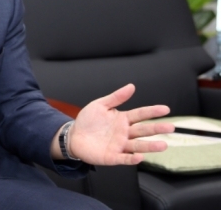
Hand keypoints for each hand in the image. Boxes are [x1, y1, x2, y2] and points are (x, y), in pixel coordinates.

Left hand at [56, 84, 174, 164]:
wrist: (74, 136)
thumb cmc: (88, 121)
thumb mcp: (100, 105)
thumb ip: (116, 97)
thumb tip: (131, 86)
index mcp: (123, 119)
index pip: (141, 114)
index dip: (152, 112)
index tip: (166, 109)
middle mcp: (124, 133)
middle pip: (143, 130)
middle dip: (157, 128)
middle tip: (171, 127)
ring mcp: (120, 145)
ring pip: (138, 146)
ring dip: (150, 146)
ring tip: (163, 145)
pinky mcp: (113, 157)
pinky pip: (124, 158)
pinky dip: (132, 158)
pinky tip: (140, 157)